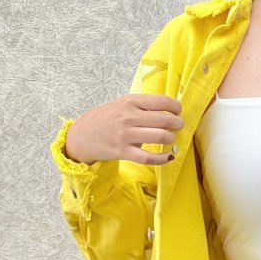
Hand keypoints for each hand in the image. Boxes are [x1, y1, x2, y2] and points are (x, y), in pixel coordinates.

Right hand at [64, 94, 184, 164]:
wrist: (81, 135)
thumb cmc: (106, 119)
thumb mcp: (122, 105)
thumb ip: (142, 106)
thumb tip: (169, 110)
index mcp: (131, 102)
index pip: (162, 101)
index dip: (176, 107)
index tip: (178, 111)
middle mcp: (129, 117)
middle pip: (165, 119)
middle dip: (177, 123)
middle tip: (178, 126)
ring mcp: (125, 135)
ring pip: (160, 137)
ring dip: (171, 139)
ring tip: (170, 139)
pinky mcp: (122, 152)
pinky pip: (148, 157)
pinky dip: (162, 158)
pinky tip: (168, 157)